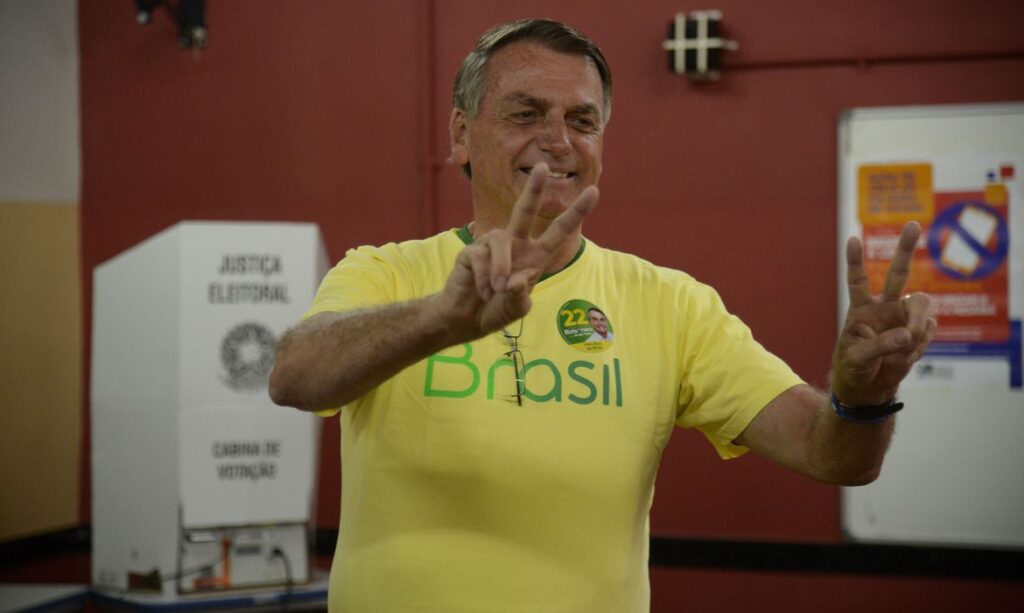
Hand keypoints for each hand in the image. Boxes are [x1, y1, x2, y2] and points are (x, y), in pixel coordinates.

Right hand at [433, 163, 598, 336]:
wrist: (466, 319)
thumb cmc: (496, 311)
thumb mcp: (517, 309)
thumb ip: (521, 297)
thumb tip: (515, 279)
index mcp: (535, 256)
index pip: (559, 231)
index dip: (576, 212)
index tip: (594, 191)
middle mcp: (515, 244)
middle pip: (525, 210)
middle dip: (534, 189)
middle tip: (542, 166)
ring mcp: (492, 246)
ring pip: (500, 242)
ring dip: (501, 269)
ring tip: (496, 289)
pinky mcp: (472, 251)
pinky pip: (481, 257)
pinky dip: (484, 279)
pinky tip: (481, 290)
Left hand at [831, 221, 936, 405]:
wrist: (868, 389)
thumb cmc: (854, 369)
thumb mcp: (857, 358)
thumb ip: (880, 345)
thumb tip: (909, 333)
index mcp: (861, 309)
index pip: (858, 281)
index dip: (855, 261)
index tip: (852, 239)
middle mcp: (885, 308)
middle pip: (898, 273)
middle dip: (906, 248)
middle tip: (913, 225)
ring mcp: (904, 319)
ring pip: (922, 304)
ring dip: (916, 325)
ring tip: (906, 345)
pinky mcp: (919, 334)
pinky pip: (927, 333)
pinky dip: (918, 348)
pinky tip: (904, 358)